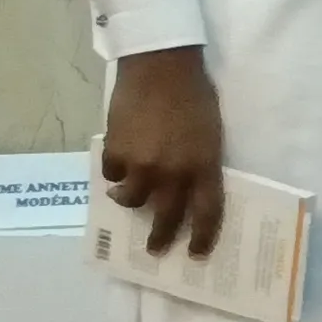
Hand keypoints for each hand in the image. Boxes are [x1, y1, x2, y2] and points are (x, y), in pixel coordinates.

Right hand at [99, 47, 225, 258]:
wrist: (161, 67)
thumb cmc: (196, 95)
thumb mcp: (210, 133)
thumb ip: (199, 161)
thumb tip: (185, 186)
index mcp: (205, 165)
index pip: (208, 212)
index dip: (203, 237)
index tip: (196, 254)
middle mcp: (174, 172)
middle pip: (167, 217)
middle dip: (161, 237)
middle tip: (155, 250)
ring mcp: (142, 164)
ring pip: (130, 200)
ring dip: (129, 201)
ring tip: (125, 197)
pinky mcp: (116, 151)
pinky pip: (112, 174)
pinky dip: (114, 173)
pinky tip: (116, 166)